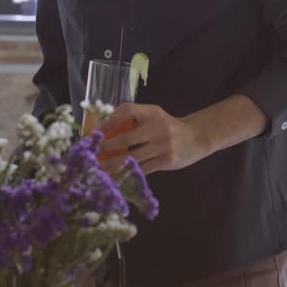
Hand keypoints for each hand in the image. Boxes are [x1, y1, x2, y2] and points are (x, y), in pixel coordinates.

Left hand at [100, 94, 266, 175]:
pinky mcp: (166, 160)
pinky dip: (127, 173)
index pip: (127, 111)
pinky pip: (142, 169)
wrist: (195, 137)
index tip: (95, 132)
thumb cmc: (166, 126)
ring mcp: (162, 145)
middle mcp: (157, 127)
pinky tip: (116, 176)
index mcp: (151, 112)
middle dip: (105, 148)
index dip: (109, 121)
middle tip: (90, 154)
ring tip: (98, 169)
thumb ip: (133, 119)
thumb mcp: (152, 115)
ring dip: (113, 164)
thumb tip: (103, 129)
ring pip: (132, 158)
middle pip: (125, 138)